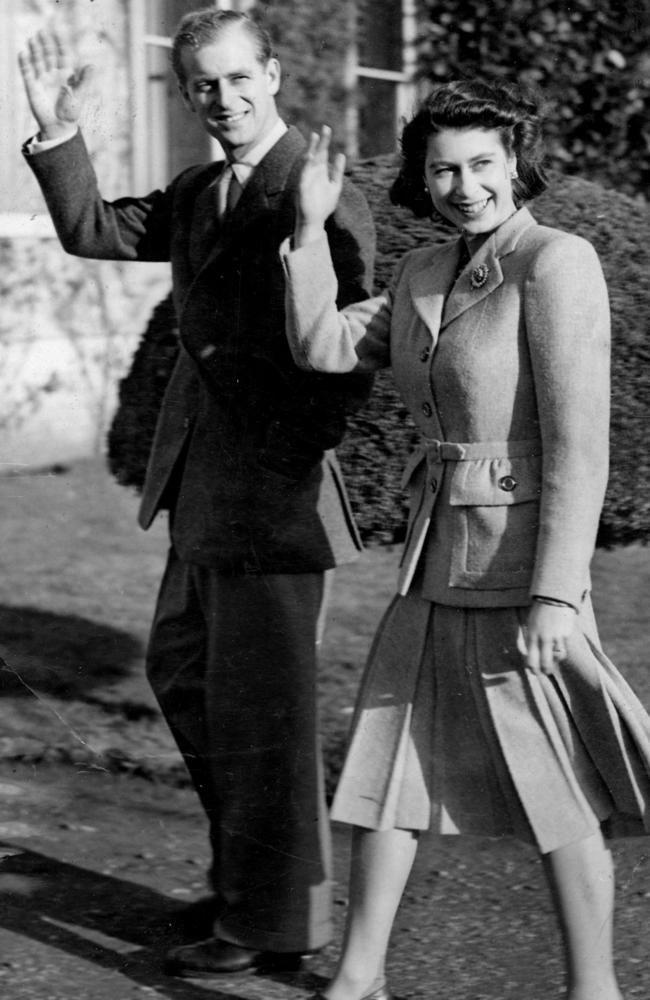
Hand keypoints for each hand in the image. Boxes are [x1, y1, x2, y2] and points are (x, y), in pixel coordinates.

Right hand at [18, 31, 93, 139]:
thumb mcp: (80, 94)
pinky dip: (25, 63)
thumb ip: (85, 80)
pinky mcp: (32, 87)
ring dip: (35, 50)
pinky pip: (27, 72)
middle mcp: (54, 74)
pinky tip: (23, 53)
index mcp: (66, 75)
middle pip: (49, 54)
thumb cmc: (72, 112)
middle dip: (46, 43)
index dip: (60, 43)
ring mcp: (42, 79)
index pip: (63, 55)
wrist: (59, 126)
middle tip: (42, 31)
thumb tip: (92, 65)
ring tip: (32, 38)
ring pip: (38, 60)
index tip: (58, 31)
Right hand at [295, 126, 345, 246]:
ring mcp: (307, 179)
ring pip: (308, 161)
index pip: (322, 153)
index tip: (327, 128)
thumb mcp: (335, 186)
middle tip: (325, 128)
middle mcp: (313, 173)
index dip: (324, 141)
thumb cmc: (324, 205)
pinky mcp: (302, 188)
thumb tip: (341, 154)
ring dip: (311, 149)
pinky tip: (309, 157)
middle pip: (317, 154)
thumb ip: (338, 171)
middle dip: (320, 142)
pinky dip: (306, 166)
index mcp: (321, 172)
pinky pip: (303, 175)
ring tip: (315, 138)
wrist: (315, 221)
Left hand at [524, 601, 576, 674]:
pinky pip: (564, 646)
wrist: (553, 599)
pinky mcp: (566, 634)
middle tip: (546, 672)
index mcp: (532, 636)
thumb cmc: (539, 613)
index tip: (534, 671)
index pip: (531, 660)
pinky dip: (561, 646)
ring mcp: (556, 637)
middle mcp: (544, 638)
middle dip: (546, 671)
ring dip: (556, 659)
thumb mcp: (530, 626)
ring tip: (553, 657)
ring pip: (558, 657)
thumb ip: (532, 640)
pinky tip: (559, 640)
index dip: (533, 669)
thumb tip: (533, 656)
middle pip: (545, 663)